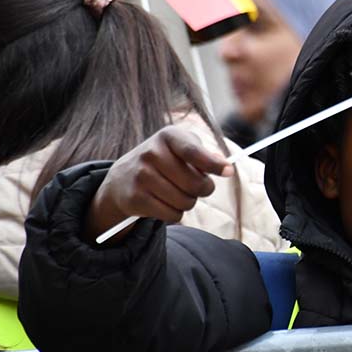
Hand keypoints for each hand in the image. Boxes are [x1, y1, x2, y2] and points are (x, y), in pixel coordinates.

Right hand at [84, 125, 233, 243]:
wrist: (122, 177)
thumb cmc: (164, 161)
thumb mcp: (181, 147)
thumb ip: (204, 154)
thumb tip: (225, 165)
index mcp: (168, 136)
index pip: (193, 151)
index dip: (213, 163)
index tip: (229, 171)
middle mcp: (151, 153)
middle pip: (195, 183)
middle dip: (203, 189)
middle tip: (198, 187)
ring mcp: (141, 176)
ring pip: (185, 202)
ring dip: (189, 203)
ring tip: (178, 194)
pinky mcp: (135, 198)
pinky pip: (172, 215)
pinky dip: (176, 214)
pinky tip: (166, 203)